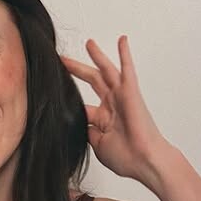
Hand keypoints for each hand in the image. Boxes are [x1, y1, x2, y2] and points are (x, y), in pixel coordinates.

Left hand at [58, 35, 170, 183]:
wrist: (143, 161)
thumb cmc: (126, 157)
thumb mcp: (97, 144)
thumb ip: (87, 130)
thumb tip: (78, 121)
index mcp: (103, 119)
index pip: (83, 105)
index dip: (70, 99)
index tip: (56, 91)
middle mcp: (112, 105)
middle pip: (92, 82)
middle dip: (76, 70)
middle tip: (62, 59)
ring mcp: (121, 97)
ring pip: (106, 71)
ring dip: (98, 56)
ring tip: (89, 43)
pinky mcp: (131, 92)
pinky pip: (127, 69)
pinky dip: (124, 54)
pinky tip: (122, 40)